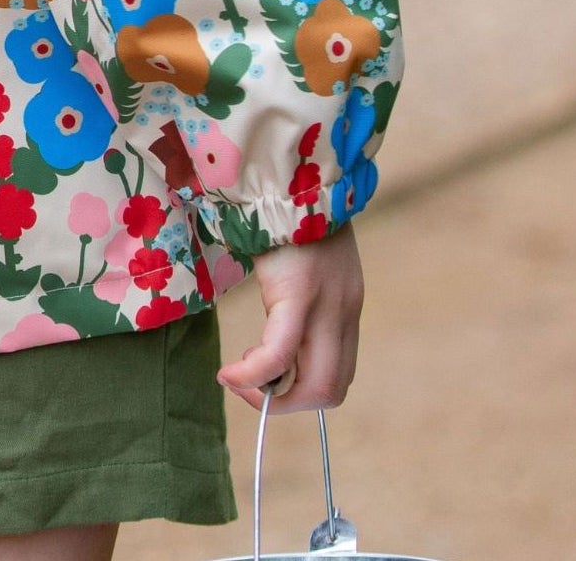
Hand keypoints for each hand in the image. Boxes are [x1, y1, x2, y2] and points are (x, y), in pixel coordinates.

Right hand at [216, 222, 363, 412]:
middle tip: (249, 391)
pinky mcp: (299, 295)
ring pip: (314, 386)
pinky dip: (253, 376)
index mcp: (346, 304)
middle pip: (330, 391)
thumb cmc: (287, 210)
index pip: (339, 373)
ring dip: (272, 396)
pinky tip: (229, 374)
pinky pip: (278, 356)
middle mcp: (343, 312)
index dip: (303, 392)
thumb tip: (277, 323)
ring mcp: (326, 306)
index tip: (268, 381)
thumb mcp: (306, 259)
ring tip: (238, 381)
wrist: (290, 173)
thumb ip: (301, 292)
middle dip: (286, 403)